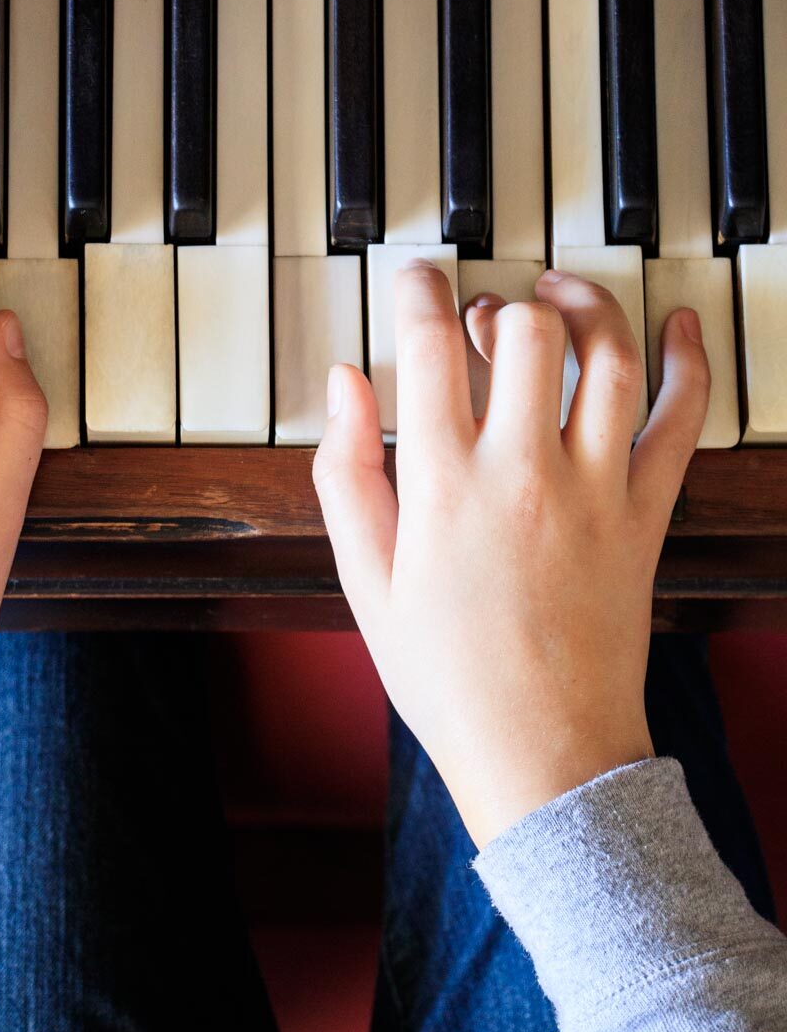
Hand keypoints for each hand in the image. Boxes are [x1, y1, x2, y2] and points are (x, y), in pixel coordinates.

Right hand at [313, 266, 710, 846]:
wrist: (542, 751)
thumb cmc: (448, 677)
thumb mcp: (366, 581)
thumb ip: (345, 473)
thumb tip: (344, 384)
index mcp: (443, 485)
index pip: (432, 345)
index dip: (419, 292)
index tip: (415, 280)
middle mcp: (524, 472)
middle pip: (526, 331)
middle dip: (498, 302)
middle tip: (482, 315)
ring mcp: (594, 489)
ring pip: (605, 356)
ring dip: (584, 306)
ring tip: (558, 298)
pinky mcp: (646, 514)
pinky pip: (680, 420)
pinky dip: (688, 362)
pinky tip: (676, 327)